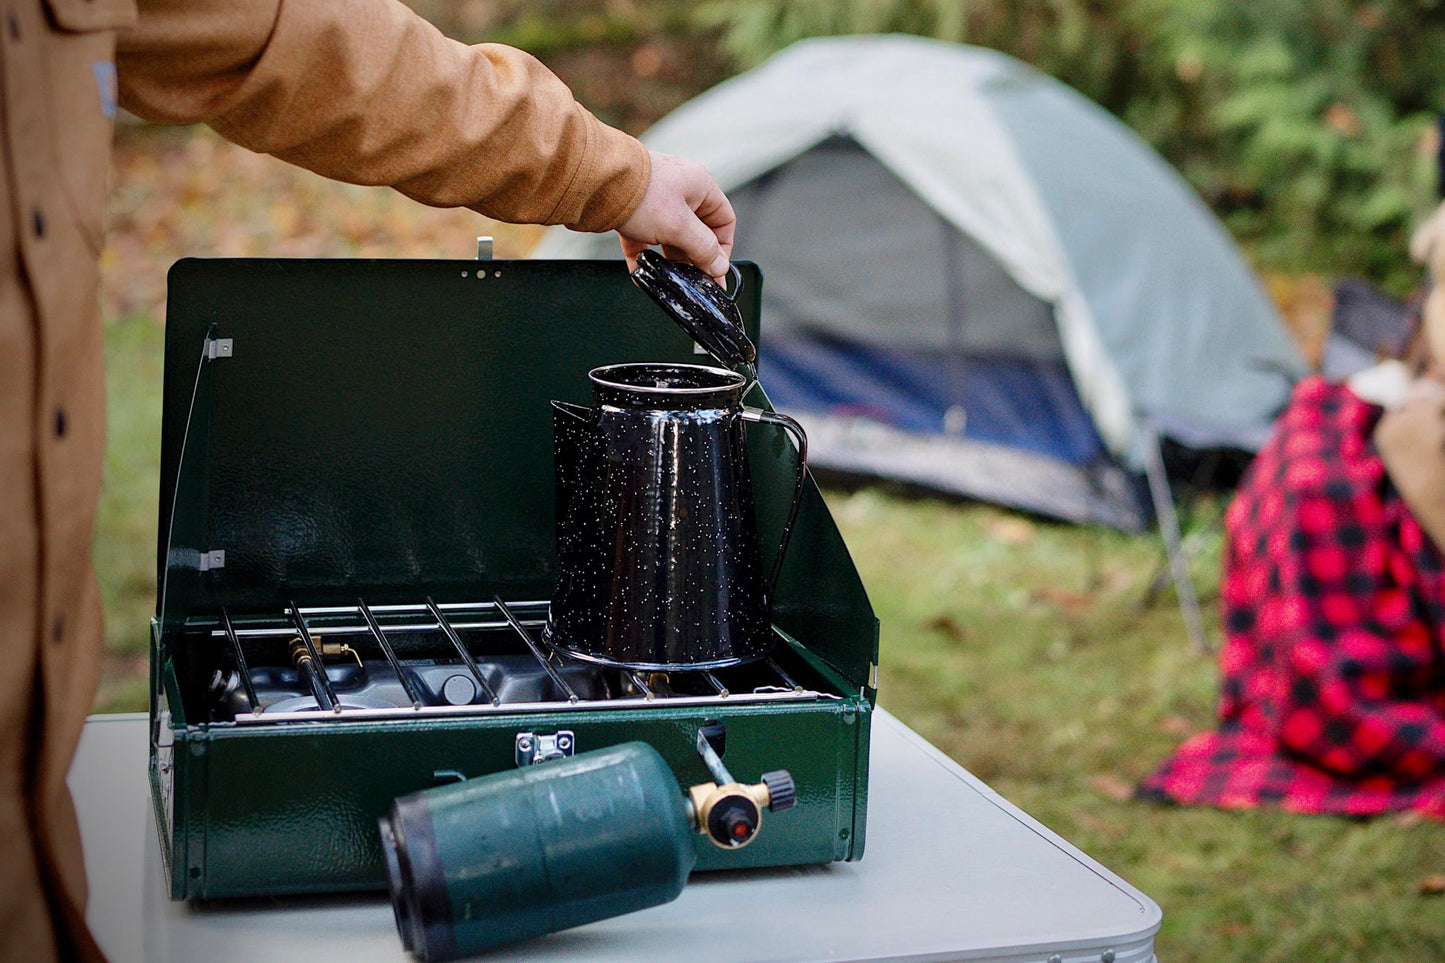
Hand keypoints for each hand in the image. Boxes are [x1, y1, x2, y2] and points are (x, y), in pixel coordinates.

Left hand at [617, 150, 734, 282]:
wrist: (594, 181)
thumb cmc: (640, 194)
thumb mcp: (679, 226)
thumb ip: (703, 249)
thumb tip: (719, 266)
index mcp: (699, 187)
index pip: (724, 220)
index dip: (723, 248)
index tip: (715, 271)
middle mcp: (680, 191)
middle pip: (697, 232)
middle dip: (694, 257)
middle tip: (693, 280)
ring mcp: (655, 201)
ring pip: (670, 237)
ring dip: (669, 259)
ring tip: (667, 278)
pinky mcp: (633, 211)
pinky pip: (643, 239)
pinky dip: (644, 257)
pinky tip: (640, 275)